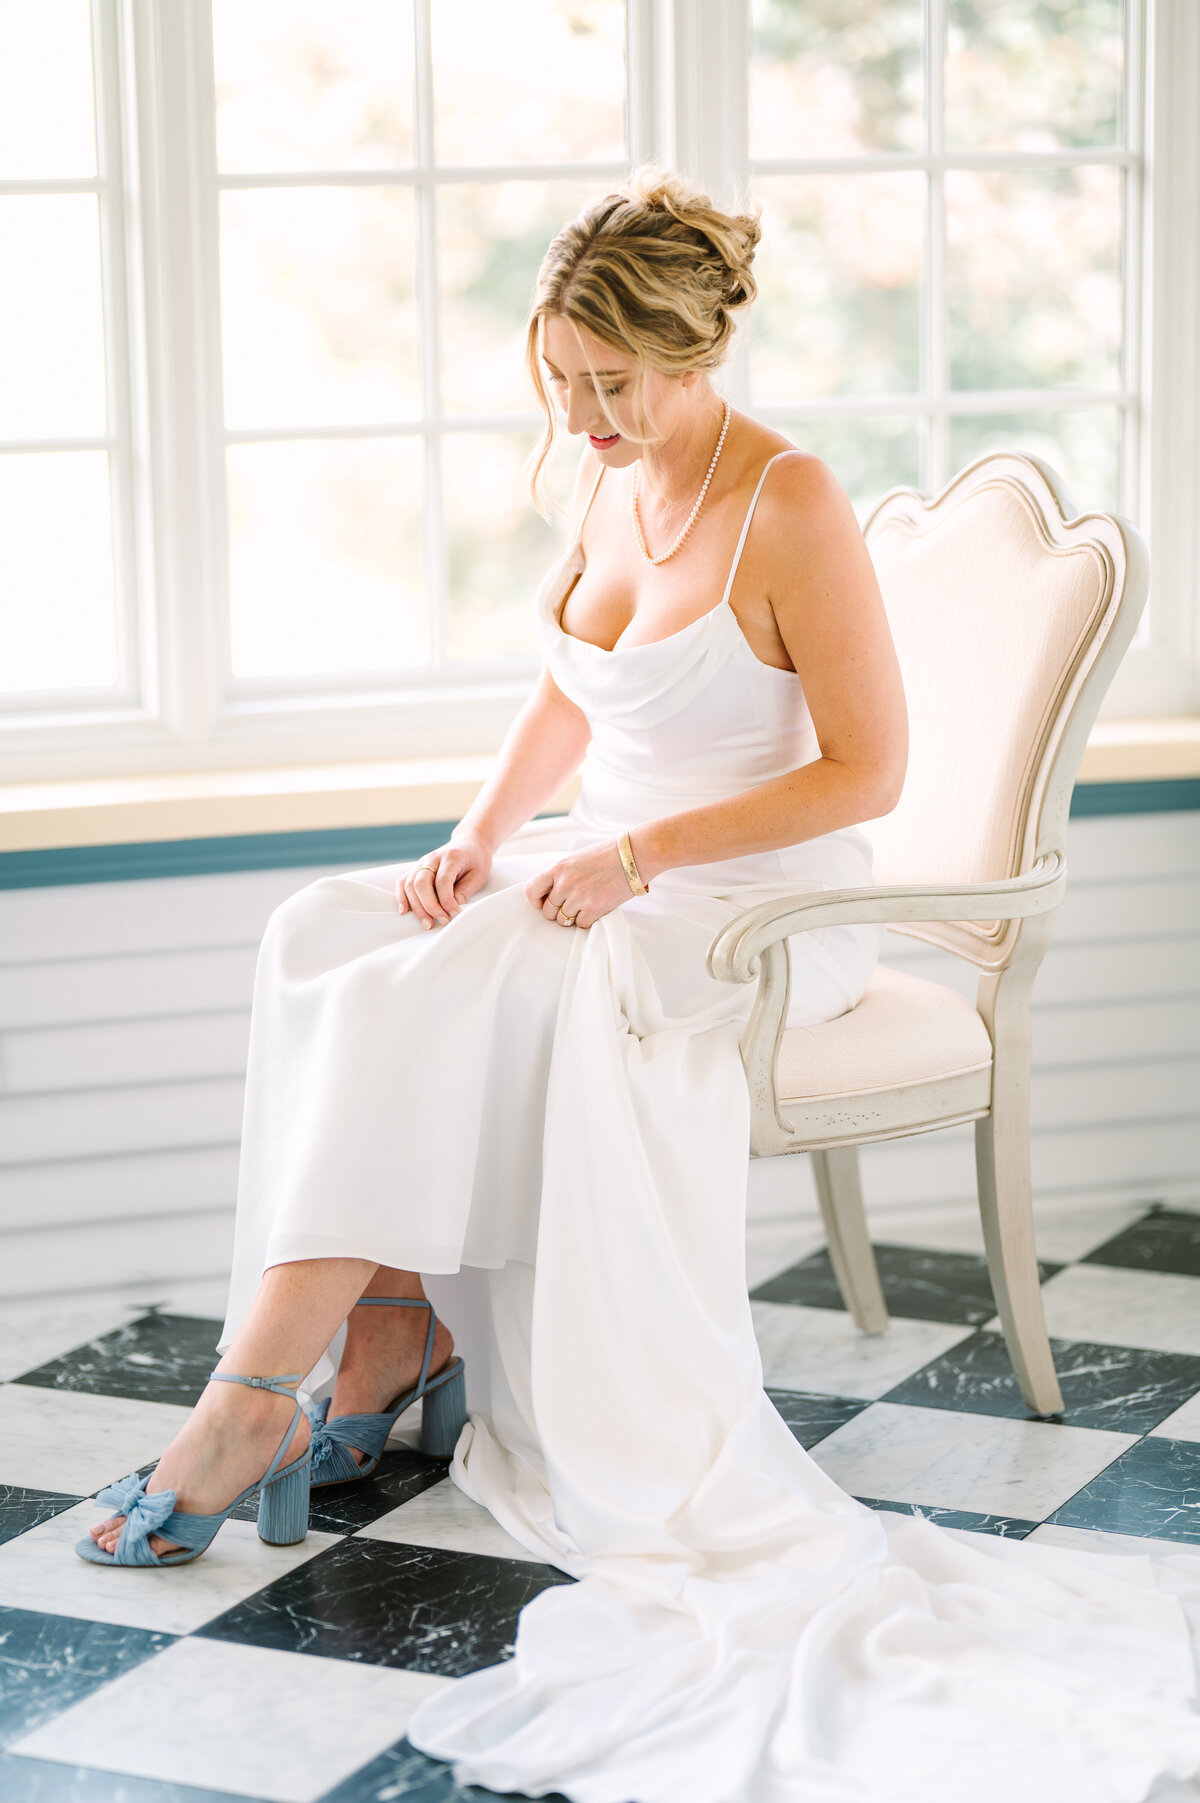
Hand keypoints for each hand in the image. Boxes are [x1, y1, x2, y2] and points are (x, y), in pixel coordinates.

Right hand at [397, 831, 493, 928]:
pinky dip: (401, 897)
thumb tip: (451, 910)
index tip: (454, 914)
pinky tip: (404, 911)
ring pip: (410, 885)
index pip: (442, 881)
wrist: (469, 843)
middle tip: (441, 921)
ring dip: (417, 907)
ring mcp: (422, 863)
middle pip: (421, 883)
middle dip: (430, 906)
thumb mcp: (478, 875)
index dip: (446, 900)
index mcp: (451, 857)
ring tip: (427, 924)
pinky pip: (402, 882)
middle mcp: (432, 858)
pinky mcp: (416, 869)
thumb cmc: (476, 860)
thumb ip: (464, 891)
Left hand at [524, 838, 638, 929]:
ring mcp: (578, 897)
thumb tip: (556, 892)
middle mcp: (564, 883)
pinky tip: (597, 909)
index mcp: (559, 868)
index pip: (531, 890)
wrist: (635, 855)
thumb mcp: (578, 859)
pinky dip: (588, 920)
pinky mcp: (593, 909)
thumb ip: (564, 874)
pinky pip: (580, 924)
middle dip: (558, 912)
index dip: (537, 901)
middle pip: (548, 911)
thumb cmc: (610, 854)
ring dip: (573, 917)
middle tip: (573, 906)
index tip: (545, 902)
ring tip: (587, 906)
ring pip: (563, 920)